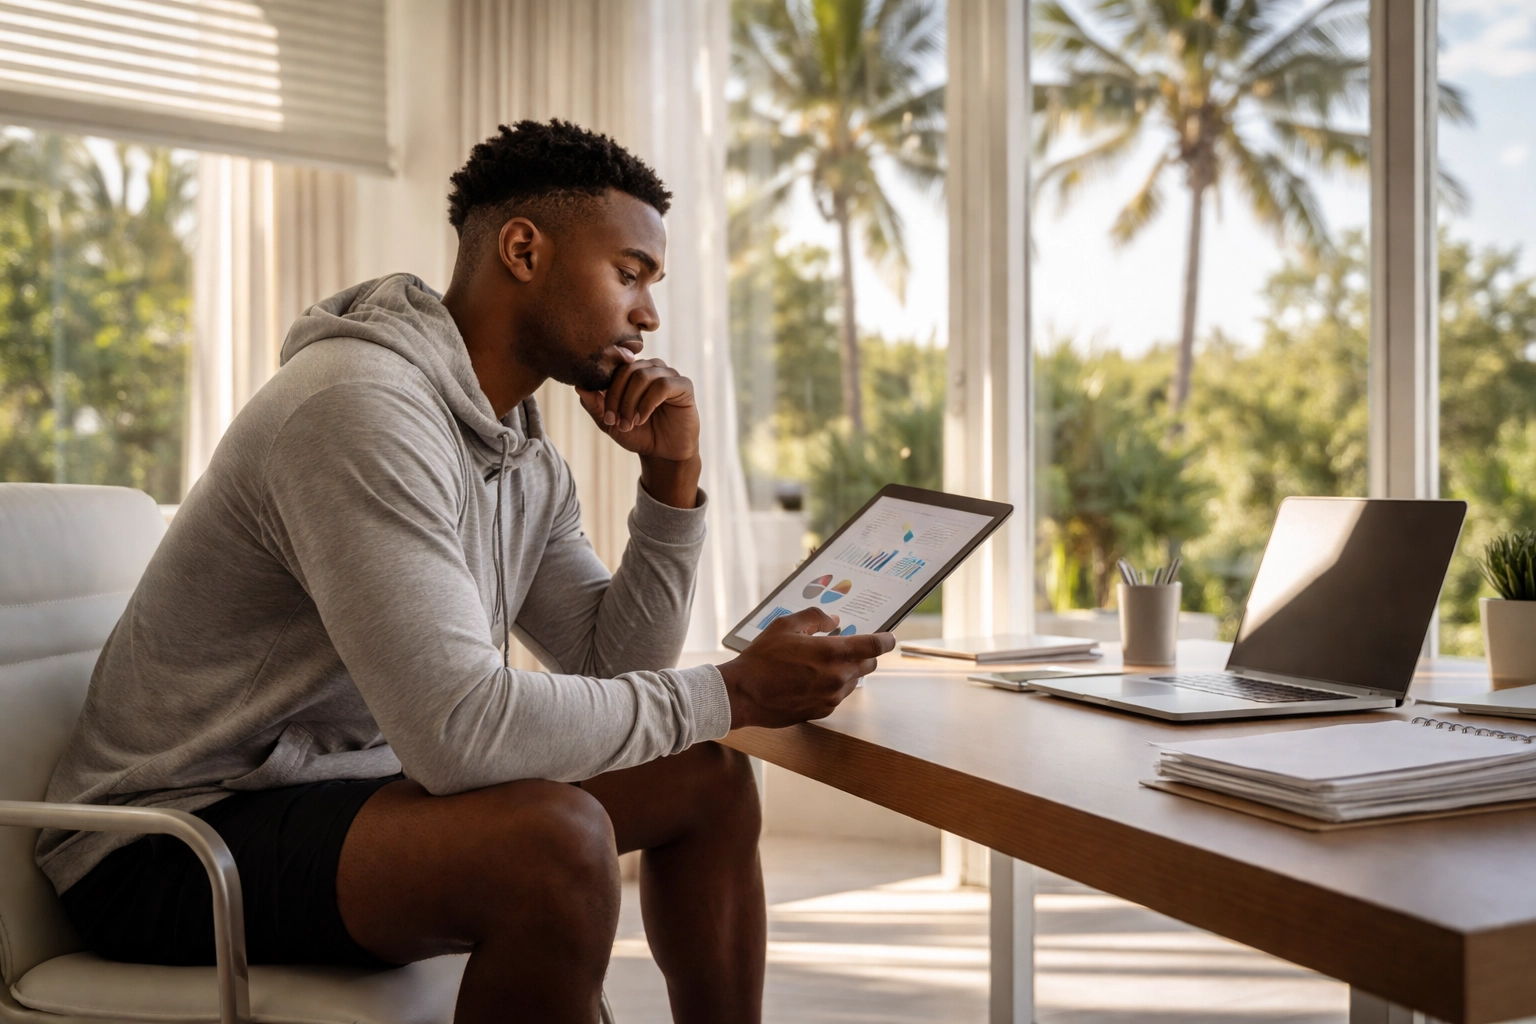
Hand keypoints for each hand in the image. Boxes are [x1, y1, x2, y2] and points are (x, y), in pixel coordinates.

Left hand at [576, 352, 698, 462]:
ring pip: (642, 376)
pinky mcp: (684, 385)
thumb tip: (579, 386)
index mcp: (634, 372)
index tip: (606, 416)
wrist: (663, 454)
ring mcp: (669, 374)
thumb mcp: (609, 422)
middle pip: (627, 370)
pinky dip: (647, 403)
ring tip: (629, 423)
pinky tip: (642, 419)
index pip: (614, 368)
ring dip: (630, 402)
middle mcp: (651, 368)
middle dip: (616, 397)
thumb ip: (594, 404)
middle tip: (614, 421)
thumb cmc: (638, 434)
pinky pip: (662, 385)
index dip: (606, 390)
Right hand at [716, 608, 896, 729]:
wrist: (743, 695)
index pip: (874, 646)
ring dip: (847, 670)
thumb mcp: (785, 626)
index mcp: (833, 653)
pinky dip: (833, 686)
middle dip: (864, 654)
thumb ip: (815, 618)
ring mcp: (831, 697)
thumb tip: (834, 620)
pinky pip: (837, 696)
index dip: (886, 640)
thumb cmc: (762, 658)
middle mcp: (838, 677)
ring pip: (853, 681)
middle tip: (848, 646)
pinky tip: (811, 679)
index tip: (889, 638)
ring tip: (822, 663)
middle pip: (869, 665)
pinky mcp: (822, 711)